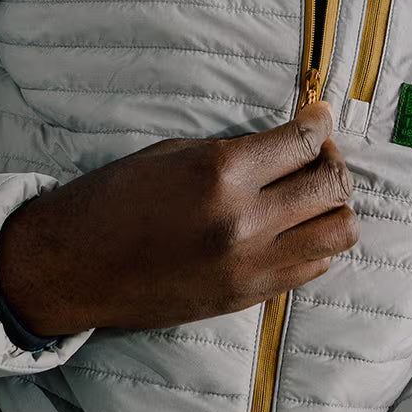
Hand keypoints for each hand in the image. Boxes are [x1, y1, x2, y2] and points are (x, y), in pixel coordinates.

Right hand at [0, 99, 357, 334]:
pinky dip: (314, 242)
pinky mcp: (247, 297)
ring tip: (307, 194)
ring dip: (333, 205)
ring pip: (338, 233)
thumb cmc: (114, 198)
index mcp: (220, 174)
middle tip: (315, 151)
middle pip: (332, 186)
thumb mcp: (173, 153)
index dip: (320, 122)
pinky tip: (290, 228)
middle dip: (332, 159)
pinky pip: (313, 268)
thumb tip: (288, 144)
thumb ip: (237, 150)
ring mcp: (250, 266)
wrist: (73, 267)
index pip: (303, 142)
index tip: (319, 115)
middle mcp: (244, 222)